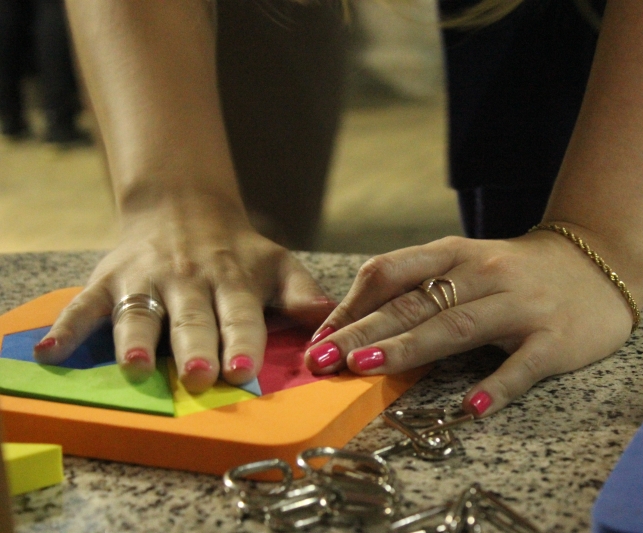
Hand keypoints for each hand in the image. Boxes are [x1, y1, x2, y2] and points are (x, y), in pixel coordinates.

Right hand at [33, 195, 334, 392]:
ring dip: (136, 338)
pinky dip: (68, 327)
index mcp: (232, 280)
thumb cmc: (238, 250)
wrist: (184, 207)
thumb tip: (329, 321)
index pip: (239, 314)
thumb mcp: (276, 263)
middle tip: (198, 375)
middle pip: (192, 318)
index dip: (241, 342)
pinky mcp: (109, 279)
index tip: (243, 370)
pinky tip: (51, 351)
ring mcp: (146, 279)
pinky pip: (85, 305)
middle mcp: (189, 281)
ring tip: (134, 364)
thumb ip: (300, 293)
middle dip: (195, 347)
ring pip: (140, 312)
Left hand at [304, 229, 638, 416]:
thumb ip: (419, 287)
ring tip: (367, 369)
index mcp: (454, 255)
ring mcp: (520, 304)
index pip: (390, 273)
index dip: (350, 306)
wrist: (598, 264)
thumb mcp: (466, 264)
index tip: (319, 340)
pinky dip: (498, 384)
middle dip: (362, 332)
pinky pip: (523, 364)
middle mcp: (483, 274)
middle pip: (414, 303)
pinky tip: (472, 406)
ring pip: (456, 326)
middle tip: (322, 362)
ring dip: (408, 348)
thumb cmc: (515, 272)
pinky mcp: (553, 337)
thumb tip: (356, 323)